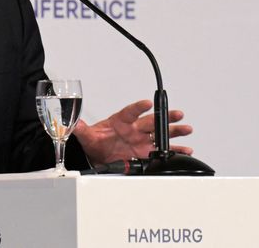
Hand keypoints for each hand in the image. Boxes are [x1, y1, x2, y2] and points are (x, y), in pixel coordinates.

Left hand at [72, 99, 193, 165]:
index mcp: (121, 120)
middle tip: (178, 113)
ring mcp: (142, 140)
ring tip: (186, 128)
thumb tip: (72, 123)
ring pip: (161, 133)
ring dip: (174, 130)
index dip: (138, 107)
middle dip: (165, 116)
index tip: (147, 103)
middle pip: (152, 120)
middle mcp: (135, 128)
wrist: (98, 156)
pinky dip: (175, 150)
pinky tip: (185, 149)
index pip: (131, 111)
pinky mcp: (147, 152)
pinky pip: (163, 150)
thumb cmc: (96, 141)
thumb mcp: (87, 135)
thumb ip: (81, 129)